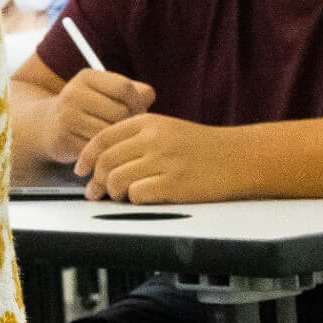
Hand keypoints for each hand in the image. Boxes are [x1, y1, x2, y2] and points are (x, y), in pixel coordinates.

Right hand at [45, 69, 155, 163]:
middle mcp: (73, 93)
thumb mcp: (106, 92)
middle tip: (125, 128)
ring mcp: (66, 117)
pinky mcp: (64, 140)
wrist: (46, 126)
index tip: (136, 111)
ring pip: (110, 132)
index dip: (138, 102)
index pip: (125, 88)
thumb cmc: (88, 108)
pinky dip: (103, 151)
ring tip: (114, 138)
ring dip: (116, 139)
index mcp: (86, 77)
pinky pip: (98, 149)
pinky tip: (100, 148)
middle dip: (128, 123)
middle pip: (121, 112)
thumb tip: (148, 98)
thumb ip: (135, 91)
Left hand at [77, 113, 247, 203]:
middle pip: (105, 161)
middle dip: (95, 180)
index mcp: (148, 122)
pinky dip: (134, 200)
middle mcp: (153, 138)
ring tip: (121, 196)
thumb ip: (137, 138)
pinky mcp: (175, 184)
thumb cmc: (203, 147)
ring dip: (114, 192)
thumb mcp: (168, 129)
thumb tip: (102, 160)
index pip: (103, 138)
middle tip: (95, 192)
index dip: (86, 157)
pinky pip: (137, 195)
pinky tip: (143, 199)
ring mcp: (164, 161)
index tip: (80, 169)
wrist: (242, 158)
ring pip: (117, 179)